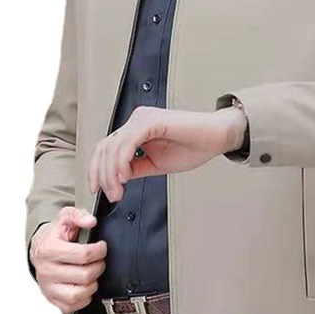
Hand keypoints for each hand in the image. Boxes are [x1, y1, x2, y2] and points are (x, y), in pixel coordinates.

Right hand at [29, 206, 107, 313]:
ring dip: (92, 284)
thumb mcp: (65, 217)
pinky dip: (84, 298)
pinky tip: (85, 285)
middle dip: (99, 266)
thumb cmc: (54, 235)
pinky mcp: (51, 298)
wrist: (40, 247)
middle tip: (100, 260)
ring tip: (93, 273)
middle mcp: (46, 270)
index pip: (83, 255)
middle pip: (84, 275)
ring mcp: (48, 287)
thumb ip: (78, 215)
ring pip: (78, 294)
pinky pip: (71, 306)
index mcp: (49, 249)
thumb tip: (90, 221)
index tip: (101, 247)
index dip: (99, 250)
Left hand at [88, 105, 246, 203]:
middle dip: (103, 174)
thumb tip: (117, 178)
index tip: (98, 189)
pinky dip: (122, 161)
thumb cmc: (193, 146)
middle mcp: (137, 120)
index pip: (107, 147)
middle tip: (111, 195)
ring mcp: (143, 118)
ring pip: (114, 145)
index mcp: (136, 128)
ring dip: (111, 172)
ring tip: (118, 191)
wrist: (217, 137)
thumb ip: (136, 167)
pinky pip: (129, 142)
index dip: (97, 169)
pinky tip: (124, 176)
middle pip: (105, 147)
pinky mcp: (152, 121)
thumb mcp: (156, 163)